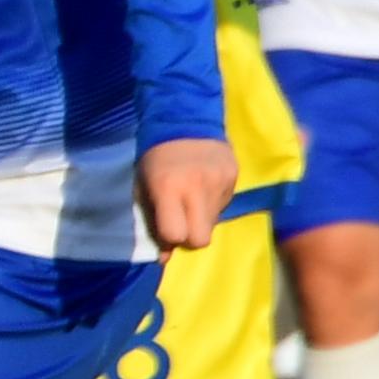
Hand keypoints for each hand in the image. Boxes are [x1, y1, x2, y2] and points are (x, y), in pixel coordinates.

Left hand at [140, 134, 236, 256]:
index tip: (167, 229)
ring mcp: (219, 182)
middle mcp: (197, 187)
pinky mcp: (234, 177)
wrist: (186, 121)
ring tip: (192, 201)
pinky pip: (223, 206)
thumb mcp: (144, 187)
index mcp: (168, 188)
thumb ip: (153, 221)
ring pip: (214, 224)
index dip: (171, 238)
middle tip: (183, 222)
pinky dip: (212, 204)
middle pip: (201, 239)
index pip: (176, 234)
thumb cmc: (156, 158)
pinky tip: (204, 188)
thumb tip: (165, 257)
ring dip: (201, 220)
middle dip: (191, 238)